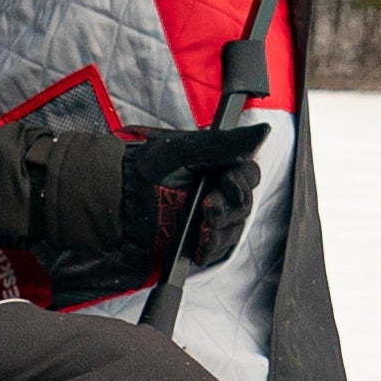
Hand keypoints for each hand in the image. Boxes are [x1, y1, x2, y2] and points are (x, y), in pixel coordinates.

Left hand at [121, 122, 266, 270]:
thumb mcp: (186, 150)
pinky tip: (201, 245)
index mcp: (218, 166)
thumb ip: (226, 143)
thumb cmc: (147, 169)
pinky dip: (211, 248)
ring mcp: (208, 217)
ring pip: (233, 229)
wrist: (117, 200)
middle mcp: (217, 191)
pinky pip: (217, 249)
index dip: (242, 182)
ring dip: (221, 229)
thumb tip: (263, 131)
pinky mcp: (196, 239)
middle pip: (243, 205)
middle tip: (207, 207)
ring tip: (202, 226)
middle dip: (228, 208)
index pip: (247, 176)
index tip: (228, 183)